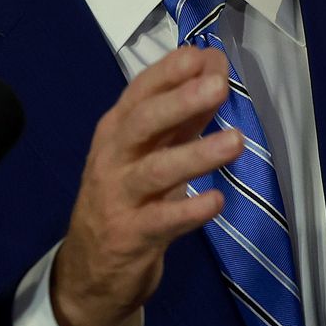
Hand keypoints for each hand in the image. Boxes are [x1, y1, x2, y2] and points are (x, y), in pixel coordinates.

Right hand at [51, 45, 244, 325]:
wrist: (90, 270)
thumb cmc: (127, 198)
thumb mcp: (151, 152)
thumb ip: (183, 114)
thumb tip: (215, 67)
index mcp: (117, 131)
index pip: (140, 92)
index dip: (170, 73)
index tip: (204, 55)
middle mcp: (112, 158)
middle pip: (142, 124)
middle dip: (180, 102)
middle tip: (219, 85)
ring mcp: (119, 198)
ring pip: (154, 171)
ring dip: (195, 155)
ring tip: (235, 141)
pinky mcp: (131, 236)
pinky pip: (161, 221)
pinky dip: (189, 210)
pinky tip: (216, 201)